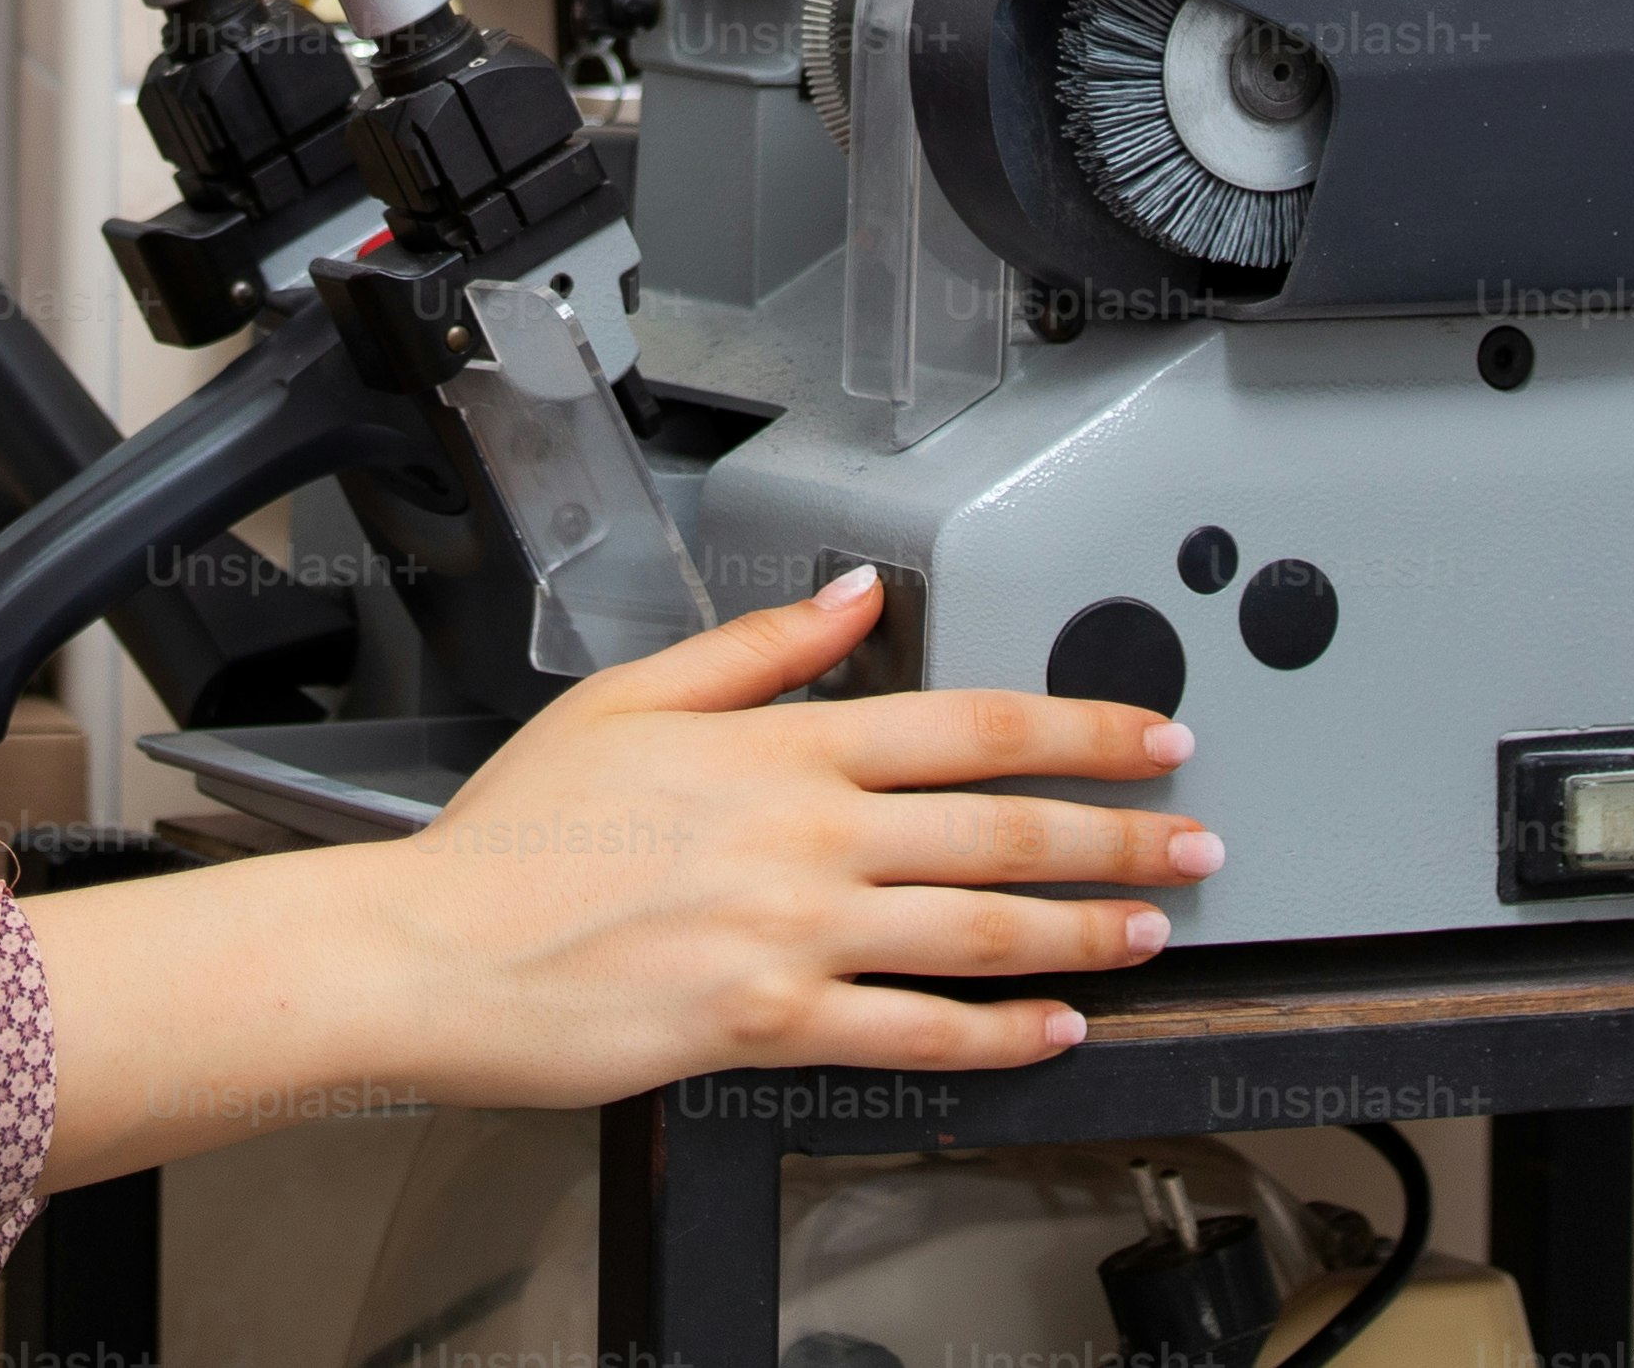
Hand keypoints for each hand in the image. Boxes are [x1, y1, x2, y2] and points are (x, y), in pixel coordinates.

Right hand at [368, 563, 1212, 1107]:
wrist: (436, 950)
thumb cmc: (516, 832)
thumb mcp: (630, 694)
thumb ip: (761, 647)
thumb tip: (860, 597)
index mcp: (781, 747)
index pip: (972, 725)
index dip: (1084, 728)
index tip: (1153, 733)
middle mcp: (808, 838)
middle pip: (1004, 832)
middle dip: (1122, 834)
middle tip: (1197, 839)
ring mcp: (797, 936)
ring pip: (983, 935)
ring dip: (1087, 931)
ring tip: (1154, 928)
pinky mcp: (774, 1025)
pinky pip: (917, 1035)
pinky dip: (1002, 1037)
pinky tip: (1056, 1031)